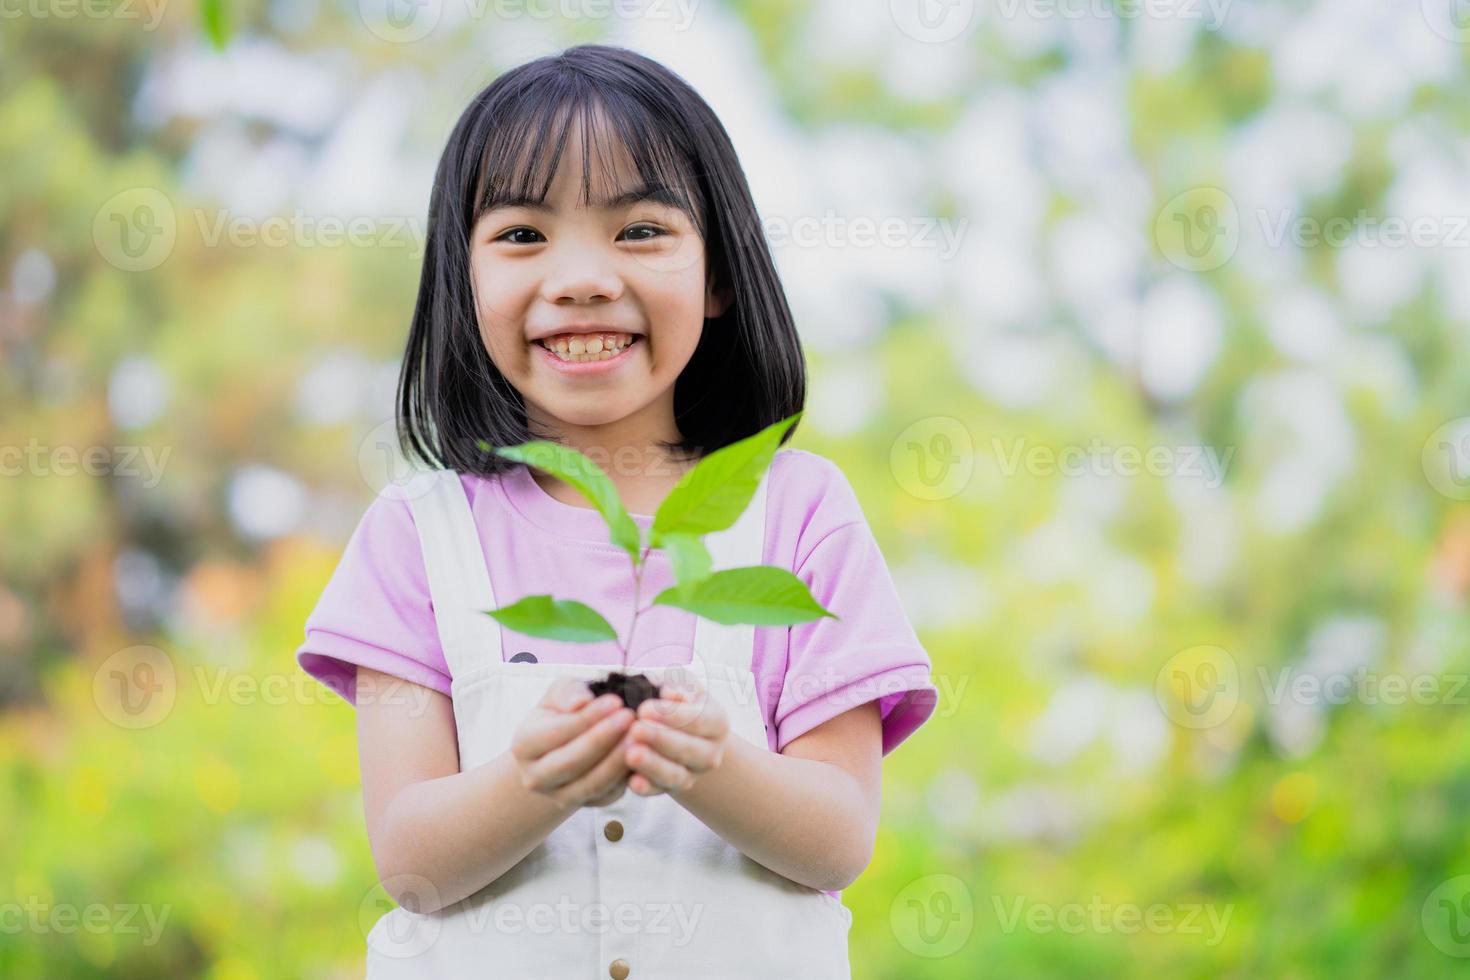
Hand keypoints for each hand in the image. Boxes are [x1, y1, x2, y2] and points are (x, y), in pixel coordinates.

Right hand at [510, 678, 634, 810]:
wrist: (564, 747)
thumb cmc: (562, 712)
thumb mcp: (559, 693)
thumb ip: (568, 692)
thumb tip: (582, 701)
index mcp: (524, 745)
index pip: (556, 733)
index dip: (587, 718)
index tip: (615, 701)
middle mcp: (536, 777)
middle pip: (572, 762)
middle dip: (603, 739)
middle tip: (631, 717)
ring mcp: (560, 796)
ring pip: (592, 784)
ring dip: (618, 760)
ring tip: (639, 735)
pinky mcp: (588, 805)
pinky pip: (609, 794)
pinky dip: (627, 776)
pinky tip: (642, 754)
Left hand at [625, 677, 728, 796]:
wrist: (683, 733)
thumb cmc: (680, 702)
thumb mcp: (685, 687)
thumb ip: (680, 686)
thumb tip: (669, 693)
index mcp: (716, 723)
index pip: (697, 720)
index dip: (672, 716)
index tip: (645, 708)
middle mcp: (710, 753)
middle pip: (688, 749)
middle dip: (660, 739)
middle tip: (636, 729)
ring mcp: (692, 774)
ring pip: (675, 774)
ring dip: (653, 765)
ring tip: (631, 754)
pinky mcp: (671, 788)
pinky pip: (659, 790)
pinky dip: (646, 788)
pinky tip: (632, 782)